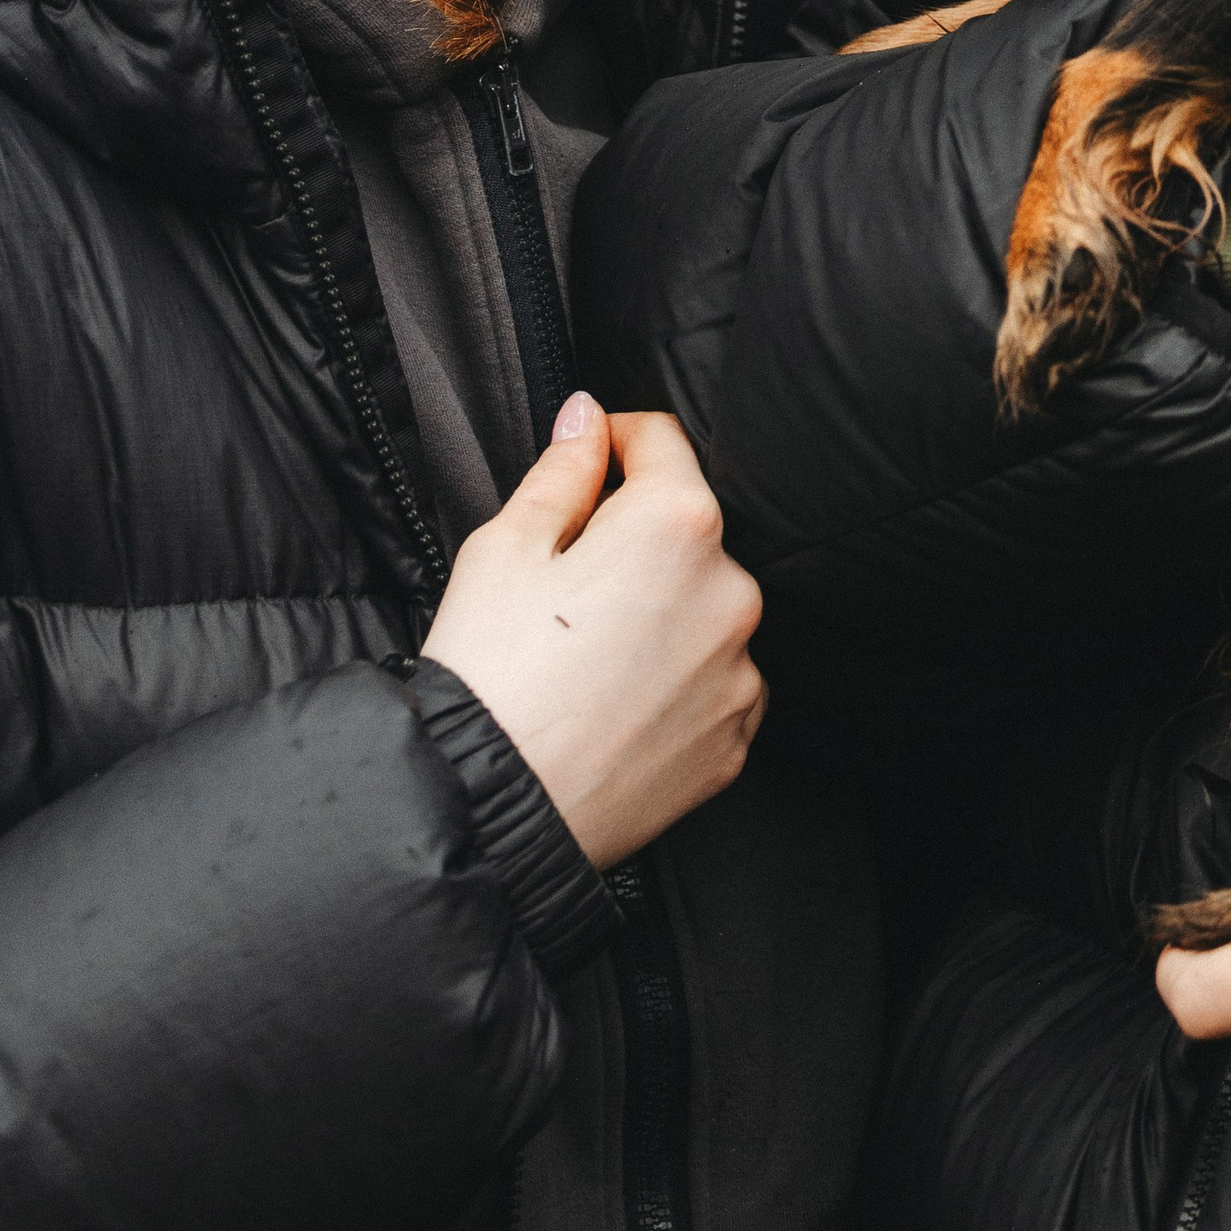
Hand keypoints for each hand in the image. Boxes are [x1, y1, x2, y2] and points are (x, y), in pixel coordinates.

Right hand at [422, 396, 764, 862]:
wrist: (492, 812)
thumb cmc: (489, 673)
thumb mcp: (504, 548)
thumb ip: (561, 471)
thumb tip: (588, 417)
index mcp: (678, 523)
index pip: (660, 440)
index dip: (612, 442)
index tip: (583, 464)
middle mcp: (731, 590)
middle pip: (686, 530)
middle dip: (633, 539)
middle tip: (563, 584)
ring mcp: (741, 670)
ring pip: (702, 608)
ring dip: (660, 611)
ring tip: (585, 655)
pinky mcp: (736, 737)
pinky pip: (712, 681)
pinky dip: (675, 680)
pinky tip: (614, 699)